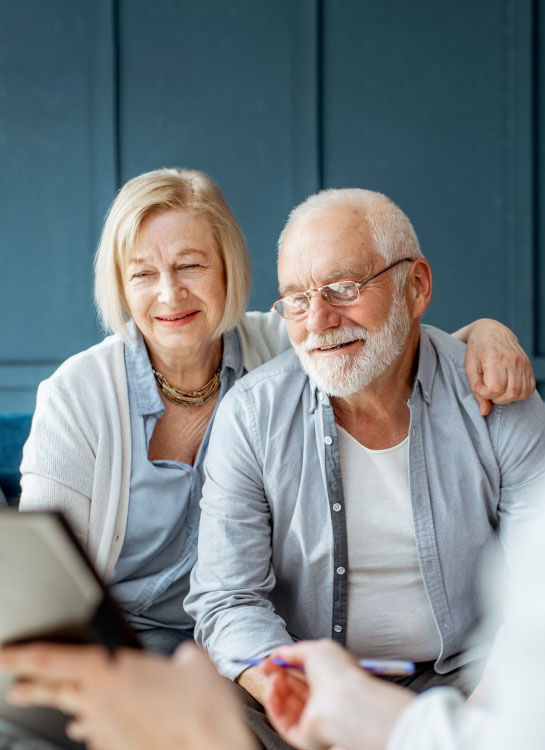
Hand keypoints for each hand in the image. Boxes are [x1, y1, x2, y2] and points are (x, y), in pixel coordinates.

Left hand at [0, 642, 255, 749]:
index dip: (21, 655)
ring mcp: (107, 730)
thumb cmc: (202, 707)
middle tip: (17, 689)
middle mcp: (100, 702)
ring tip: (65, 708)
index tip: (3, 654)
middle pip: (53, 692)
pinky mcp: (117, 748)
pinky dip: (95, 727)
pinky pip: (97, 734)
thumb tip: (185, 660)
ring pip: (76, 714)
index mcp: (110, 671)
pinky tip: (97, 726)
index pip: (51, 660)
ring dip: (70, 709)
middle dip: (31, 688)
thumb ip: (182, 657)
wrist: (212, 746)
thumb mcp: (195, 662)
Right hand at [261, 640, 413, 749]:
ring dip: (275, 689)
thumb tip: (280, 653)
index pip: (306, 672)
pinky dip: (273, 707)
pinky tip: (271, 692)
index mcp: (332, 679)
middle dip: (279, 675)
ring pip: (287, 706)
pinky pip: (283, 723)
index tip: (274, 658)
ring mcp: (315, 719)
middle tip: (267, 667)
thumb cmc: (339, 675)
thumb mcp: (316, 649)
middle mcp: (325, 700)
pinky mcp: (305, 736)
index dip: (287, 663)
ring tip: (272, 678)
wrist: (344, 703)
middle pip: (295, 689)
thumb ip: (295, 650)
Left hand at [457, 319, 534, 415]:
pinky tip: (508, 388)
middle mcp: (511, 359)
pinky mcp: (528, 366)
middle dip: (497, 399)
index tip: (480, 388)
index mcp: (494, 357)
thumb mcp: (469, 368)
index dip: (486, 394)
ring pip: (521, 393)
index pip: (495, 387)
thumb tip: (484, 412)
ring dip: (508, 398)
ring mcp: (522, 362)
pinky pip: (529, 388)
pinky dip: (519, 394)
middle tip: (489, 392)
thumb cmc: (476, 351)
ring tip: (498, 390)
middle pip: (510, 393)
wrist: (491, 331)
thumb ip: (476, 390)